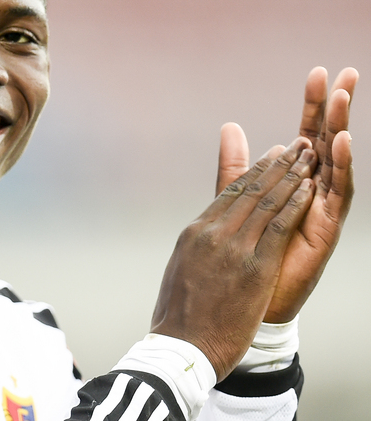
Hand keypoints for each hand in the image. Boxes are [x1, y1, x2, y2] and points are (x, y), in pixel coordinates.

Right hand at [151, 138, 316, 379]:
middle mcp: (212, 233)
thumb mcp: (182, 269)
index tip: (271, 157)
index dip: (254, 172)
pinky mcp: (254, 266)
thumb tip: (202, 236)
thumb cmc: (181, 317)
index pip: (229, 194)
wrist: (182, 346)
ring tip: (307, 158)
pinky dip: (295, 205)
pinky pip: (279, 226)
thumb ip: (197, 247)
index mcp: (194, 233)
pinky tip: (310, 190)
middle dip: (276, 166)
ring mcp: (233, 248)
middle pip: (250, 191)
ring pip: (267, 202)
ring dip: (292, 177)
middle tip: (295, 146)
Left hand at [216, 67, 357, 322]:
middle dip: (337, 108)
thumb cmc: (245, 254)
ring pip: (336, 162)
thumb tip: (231, 125)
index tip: (319, 72)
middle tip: (346, 72)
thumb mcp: (237, 199)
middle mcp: (313, 191)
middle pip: (328, 141)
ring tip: (343, 97)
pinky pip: (337, 194)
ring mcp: (322, 210)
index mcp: (294, 181)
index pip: (307, 134)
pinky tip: (340, 142)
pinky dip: (340, 166)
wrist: (242, 303)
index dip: (313, 106)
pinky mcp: (325, 230)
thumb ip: (237, 165)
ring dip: (341, 128)